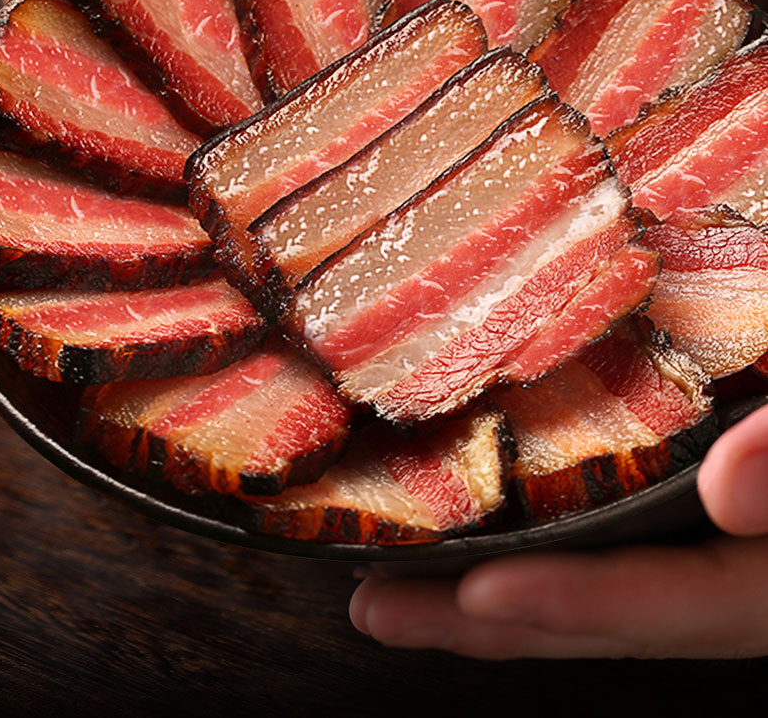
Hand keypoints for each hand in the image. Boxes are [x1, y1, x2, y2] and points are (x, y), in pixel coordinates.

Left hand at [349, 405, 767, 658]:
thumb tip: (727, 490)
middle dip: (494, 621)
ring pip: (607, 586)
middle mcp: (746, 568)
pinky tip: (481, 524)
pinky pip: (619, 540)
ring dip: (496, 593)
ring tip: (391, 587)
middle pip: (616, 616)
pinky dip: (546, 545)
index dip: (586, 605)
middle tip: (380, 608)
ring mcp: (723, 546)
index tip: (481, 593)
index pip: (684, 599)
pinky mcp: (698, 512)